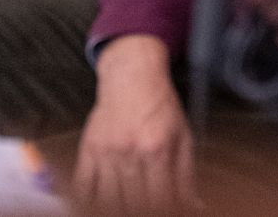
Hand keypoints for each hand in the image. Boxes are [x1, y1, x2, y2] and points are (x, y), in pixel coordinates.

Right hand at [75, 37, 199, 214]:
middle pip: (133, 203)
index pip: (160, 199)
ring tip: (125, 207)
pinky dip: (88, 200)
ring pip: (108, 198)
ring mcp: (106, 151)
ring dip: (118, 208)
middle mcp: (129, 152)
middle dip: (142, 211)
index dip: (164, 211)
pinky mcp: (89, 148)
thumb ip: (187, 175)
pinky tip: (97, 205)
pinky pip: (83, 184)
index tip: (165, 212)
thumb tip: (194, 206)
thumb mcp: (183, 136)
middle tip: (146, 210)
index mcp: (156, 149)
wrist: (132, 74)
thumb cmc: (159, 104)